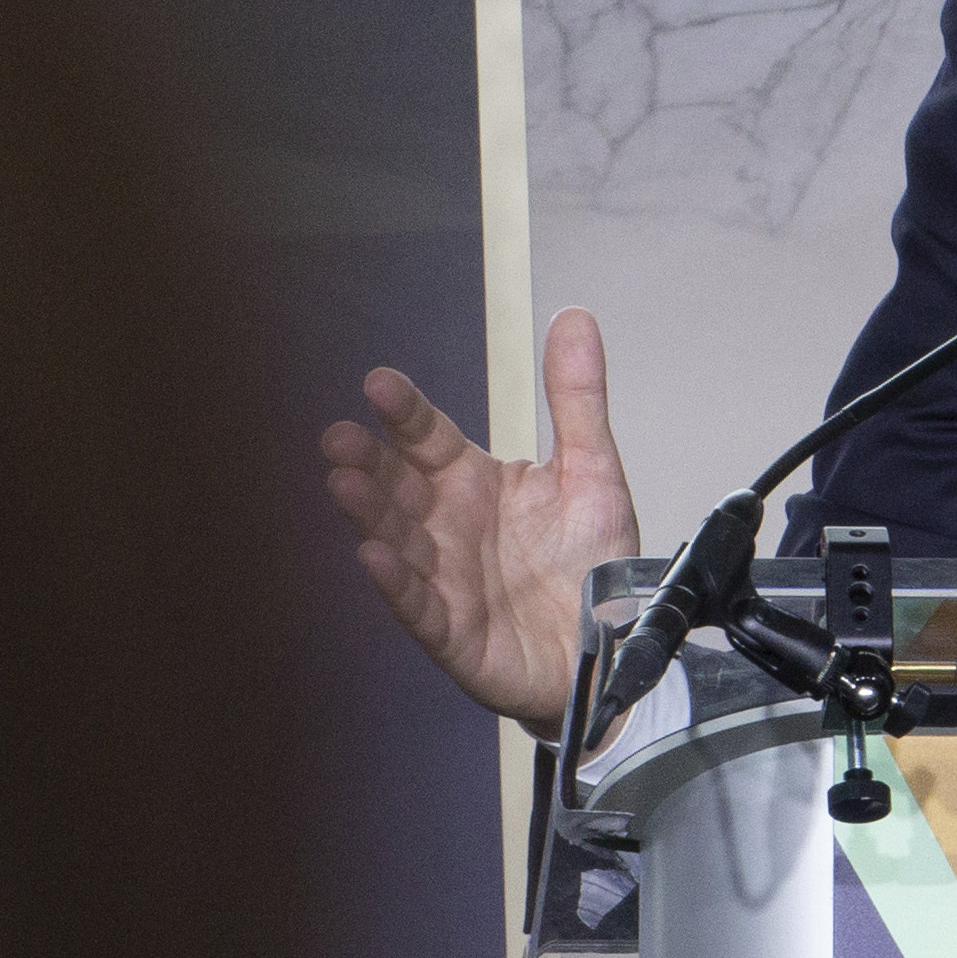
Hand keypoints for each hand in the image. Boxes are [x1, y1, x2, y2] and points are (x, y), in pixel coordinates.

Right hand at [319, 306, 642, 728]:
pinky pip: (419, 605)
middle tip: (340, 436)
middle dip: (367, 462)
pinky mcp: (454, 632)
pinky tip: (374, 556)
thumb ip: (576, 398)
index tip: (380, 382)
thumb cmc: (592, 561)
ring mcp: (444, 579)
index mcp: (472, 483)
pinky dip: (397, 583)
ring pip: (396, 540)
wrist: (616, 643)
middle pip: (397, 486)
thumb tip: (575, 314)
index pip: (427, 438)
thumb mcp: (594, 470)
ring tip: (344, 483)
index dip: (404, 413)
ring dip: (370, 513)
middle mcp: (446, 526)